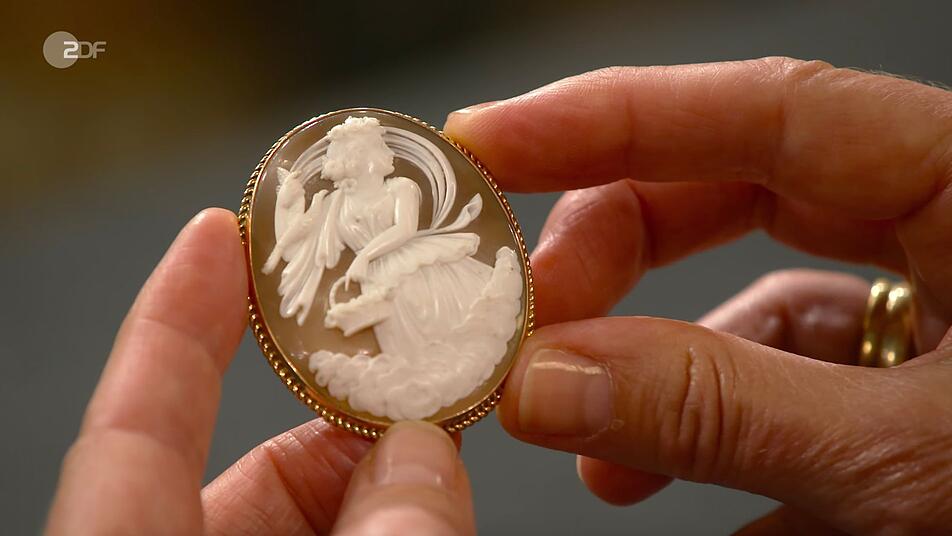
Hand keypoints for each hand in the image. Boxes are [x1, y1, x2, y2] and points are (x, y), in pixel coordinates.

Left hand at [45, 210, 474, 535]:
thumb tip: (425, 459)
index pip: (135, 423)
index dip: (175, 317)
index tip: (217, 233)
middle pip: (253, 463)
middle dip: (344, 410)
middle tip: (426, 368)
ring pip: (317, 512)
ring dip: (393, 476)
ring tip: (458, 450)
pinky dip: (398, 523)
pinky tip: (448, 510)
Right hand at [445, 58, 951, 533]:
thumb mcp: (902, 458)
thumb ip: (727, 408)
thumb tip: (549, 381)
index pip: (766, 108)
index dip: (609, 118)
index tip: (483, 145)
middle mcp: (940, 227)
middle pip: (733, 192)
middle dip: (611, 257)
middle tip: (527, 325)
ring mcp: (928, 311)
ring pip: (751, 305)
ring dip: (657, 375)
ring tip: (598, 457)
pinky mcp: (909, 391)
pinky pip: (793, 386)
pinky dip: (724, 436)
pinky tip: (680, 489)